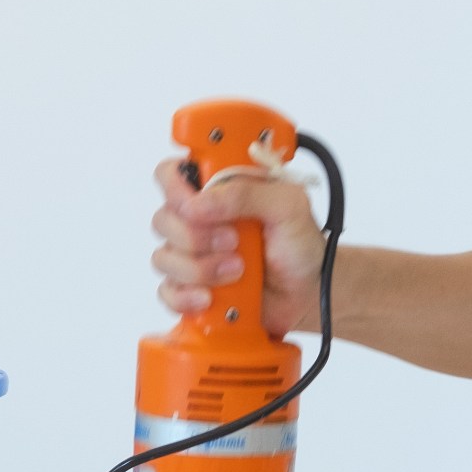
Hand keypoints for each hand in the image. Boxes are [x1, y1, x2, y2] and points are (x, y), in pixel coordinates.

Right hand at [149, 159, 326, 336]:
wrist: (309, 293)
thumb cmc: (299, 245)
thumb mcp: (288, 205)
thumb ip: (247, 193)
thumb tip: (199, 202)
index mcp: (218, 188)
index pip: (171, 174)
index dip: (173, 187)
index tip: (194, 205)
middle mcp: (199, 219)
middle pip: (162, 219)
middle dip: (194, 236)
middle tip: (233, 242)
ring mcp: (194, 255)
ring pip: (163, 258)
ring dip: (198, 268)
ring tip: (236, 271)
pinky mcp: (193, 288)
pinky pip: (167, 292)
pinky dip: (186, 297)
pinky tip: (210, 297)